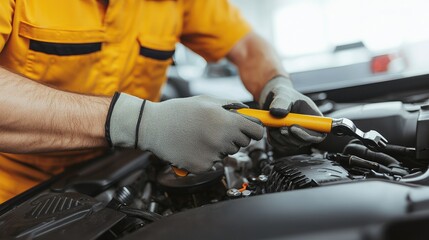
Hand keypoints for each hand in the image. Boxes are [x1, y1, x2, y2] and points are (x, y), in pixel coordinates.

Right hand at [106, 93, 263, 172]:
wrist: (152, 127)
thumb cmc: (179, 111)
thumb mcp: (206, 101)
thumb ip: (230, 105)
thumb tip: (248, 111)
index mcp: (225, 120)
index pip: (256, 131)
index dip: (255, 130)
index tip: (251, 130)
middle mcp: (222, 139)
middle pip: (244, 143)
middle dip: (235, 136)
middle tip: (217, 129)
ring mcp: (212, 155)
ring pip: (228, 153)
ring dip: (221, 146)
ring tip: (201, 136)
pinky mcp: (203, 167)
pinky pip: (214, 163)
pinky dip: (207, 156)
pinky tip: (194, 146)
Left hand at [259, 76, 325, 152]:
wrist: (272, 101)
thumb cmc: (284, 96)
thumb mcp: (283, 94)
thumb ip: (282, 102)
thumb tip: (278, 112)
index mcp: (314, 119)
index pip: (318, 134)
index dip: (307, 135)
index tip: (292, 127)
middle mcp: (308, 130)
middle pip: (303, 142)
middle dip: (290, 136)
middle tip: (280, 127)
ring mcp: (296, 137)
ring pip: (290, 145)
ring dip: (279, 136)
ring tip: (273, 123)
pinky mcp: (285, 142)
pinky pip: (279, 145)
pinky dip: (273, 138)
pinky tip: (271, 128)